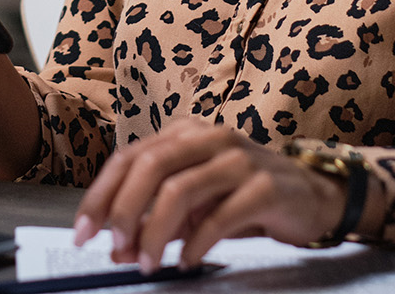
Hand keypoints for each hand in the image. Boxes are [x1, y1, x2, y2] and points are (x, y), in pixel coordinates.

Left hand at [71, 119, 347, 271]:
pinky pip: (220, 216)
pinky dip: (195, 242)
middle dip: (123, 209)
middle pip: (150, 165)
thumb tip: (116, 247)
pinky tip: (185, 260)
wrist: (312, 196)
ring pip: (181, 189)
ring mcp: (239, 158)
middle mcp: (210, 137)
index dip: (101, 194)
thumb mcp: (195, 204)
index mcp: (186, 133)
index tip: (83, 230)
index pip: (130, 156)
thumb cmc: (246, 196)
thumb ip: (155, 219)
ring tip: (147, 261)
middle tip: (114, 246)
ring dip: (156, 231)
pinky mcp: (265, 186)